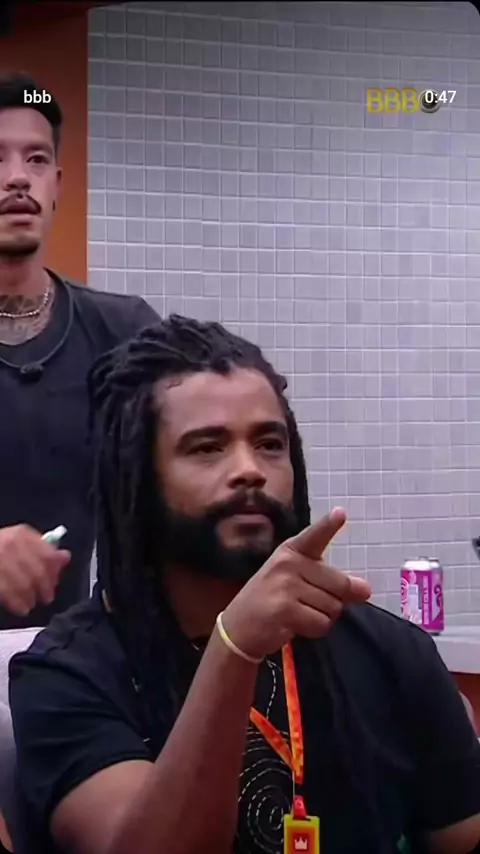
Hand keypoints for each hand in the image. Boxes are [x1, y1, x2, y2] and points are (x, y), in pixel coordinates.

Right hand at [0, 524, 70, 615]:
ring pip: (24, 584)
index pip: (48, 554)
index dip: (54, 571)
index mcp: (22, 534)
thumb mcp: (19, 542)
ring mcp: (0, 560)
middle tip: (47, 597)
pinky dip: (17, 603)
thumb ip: (43, 550)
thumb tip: (65, 557)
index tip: (55, 581)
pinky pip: (8, 593)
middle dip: (45, 588)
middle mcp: (11, 544)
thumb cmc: (0, 548)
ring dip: (31, 598)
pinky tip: (21, 609)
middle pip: (37, 572)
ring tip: (31, 604)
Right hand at [222, 508, 370, 659]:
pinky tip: (293, 625)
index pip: (314, 536)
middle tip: (307, 604)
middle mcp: (288, 563)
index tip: (341, 513)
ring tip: (296, 614)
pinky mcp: (285, 609)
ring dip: (321, 617)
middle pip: (340, 584)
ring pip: (333, 607)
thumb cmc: (273, 600)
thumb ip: (332, 582)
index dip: (328, 525)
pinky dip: (313, 630)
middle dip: (333, 601)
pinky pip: (321, 624)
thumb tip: (366, 590)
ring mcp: (285, 585)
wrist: (238, 628)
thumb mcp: (299, 582)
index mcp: (291, 551)